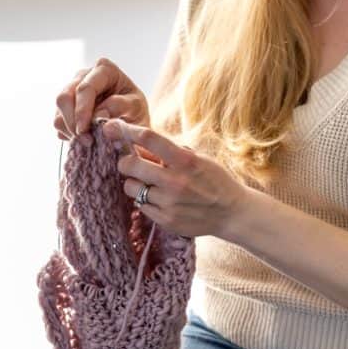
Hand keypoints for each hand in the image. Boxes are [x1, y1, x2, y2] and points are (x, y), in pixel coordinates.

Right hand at [54, 58, 149, 143]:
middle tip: (86, 140)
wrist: (132, 120)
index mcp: (104, 69)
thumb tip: (98, 115)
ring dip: (70, 129)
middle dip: (73, 122)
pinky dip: (68, 133)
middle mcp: (84, 76)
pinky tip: (85, 139)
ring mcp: (72, 90)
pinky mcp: (65, 107)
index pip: (85, 88)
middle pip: (65, 97)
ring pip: (59, 111)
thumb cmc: (135, 110)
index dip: (82, 110)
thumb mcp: (135, 107)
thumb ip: (120, 107)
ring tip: (88, 142)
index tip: (86, 130)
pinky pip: (58, 121)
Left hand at [101, 118, 249, 239]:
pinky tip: (160, 199)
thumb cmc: (214, 180)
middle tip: (129, 163)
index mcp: (186, 160)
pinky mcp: (166, 220)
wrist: (231, 213)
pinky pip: (141, 206)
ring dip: (135, 183)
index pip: (149, 138)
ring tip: (148, 184)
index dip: (128, 131)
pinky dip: (145, 201)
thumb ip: (171, 151)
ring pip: (131, 187)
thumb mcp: (198, 158)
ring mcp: (169, 203)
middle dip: (125, 162)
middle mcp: (176, 181)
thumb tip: (139, 144)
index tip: (115, 128)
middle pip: (130, 165)